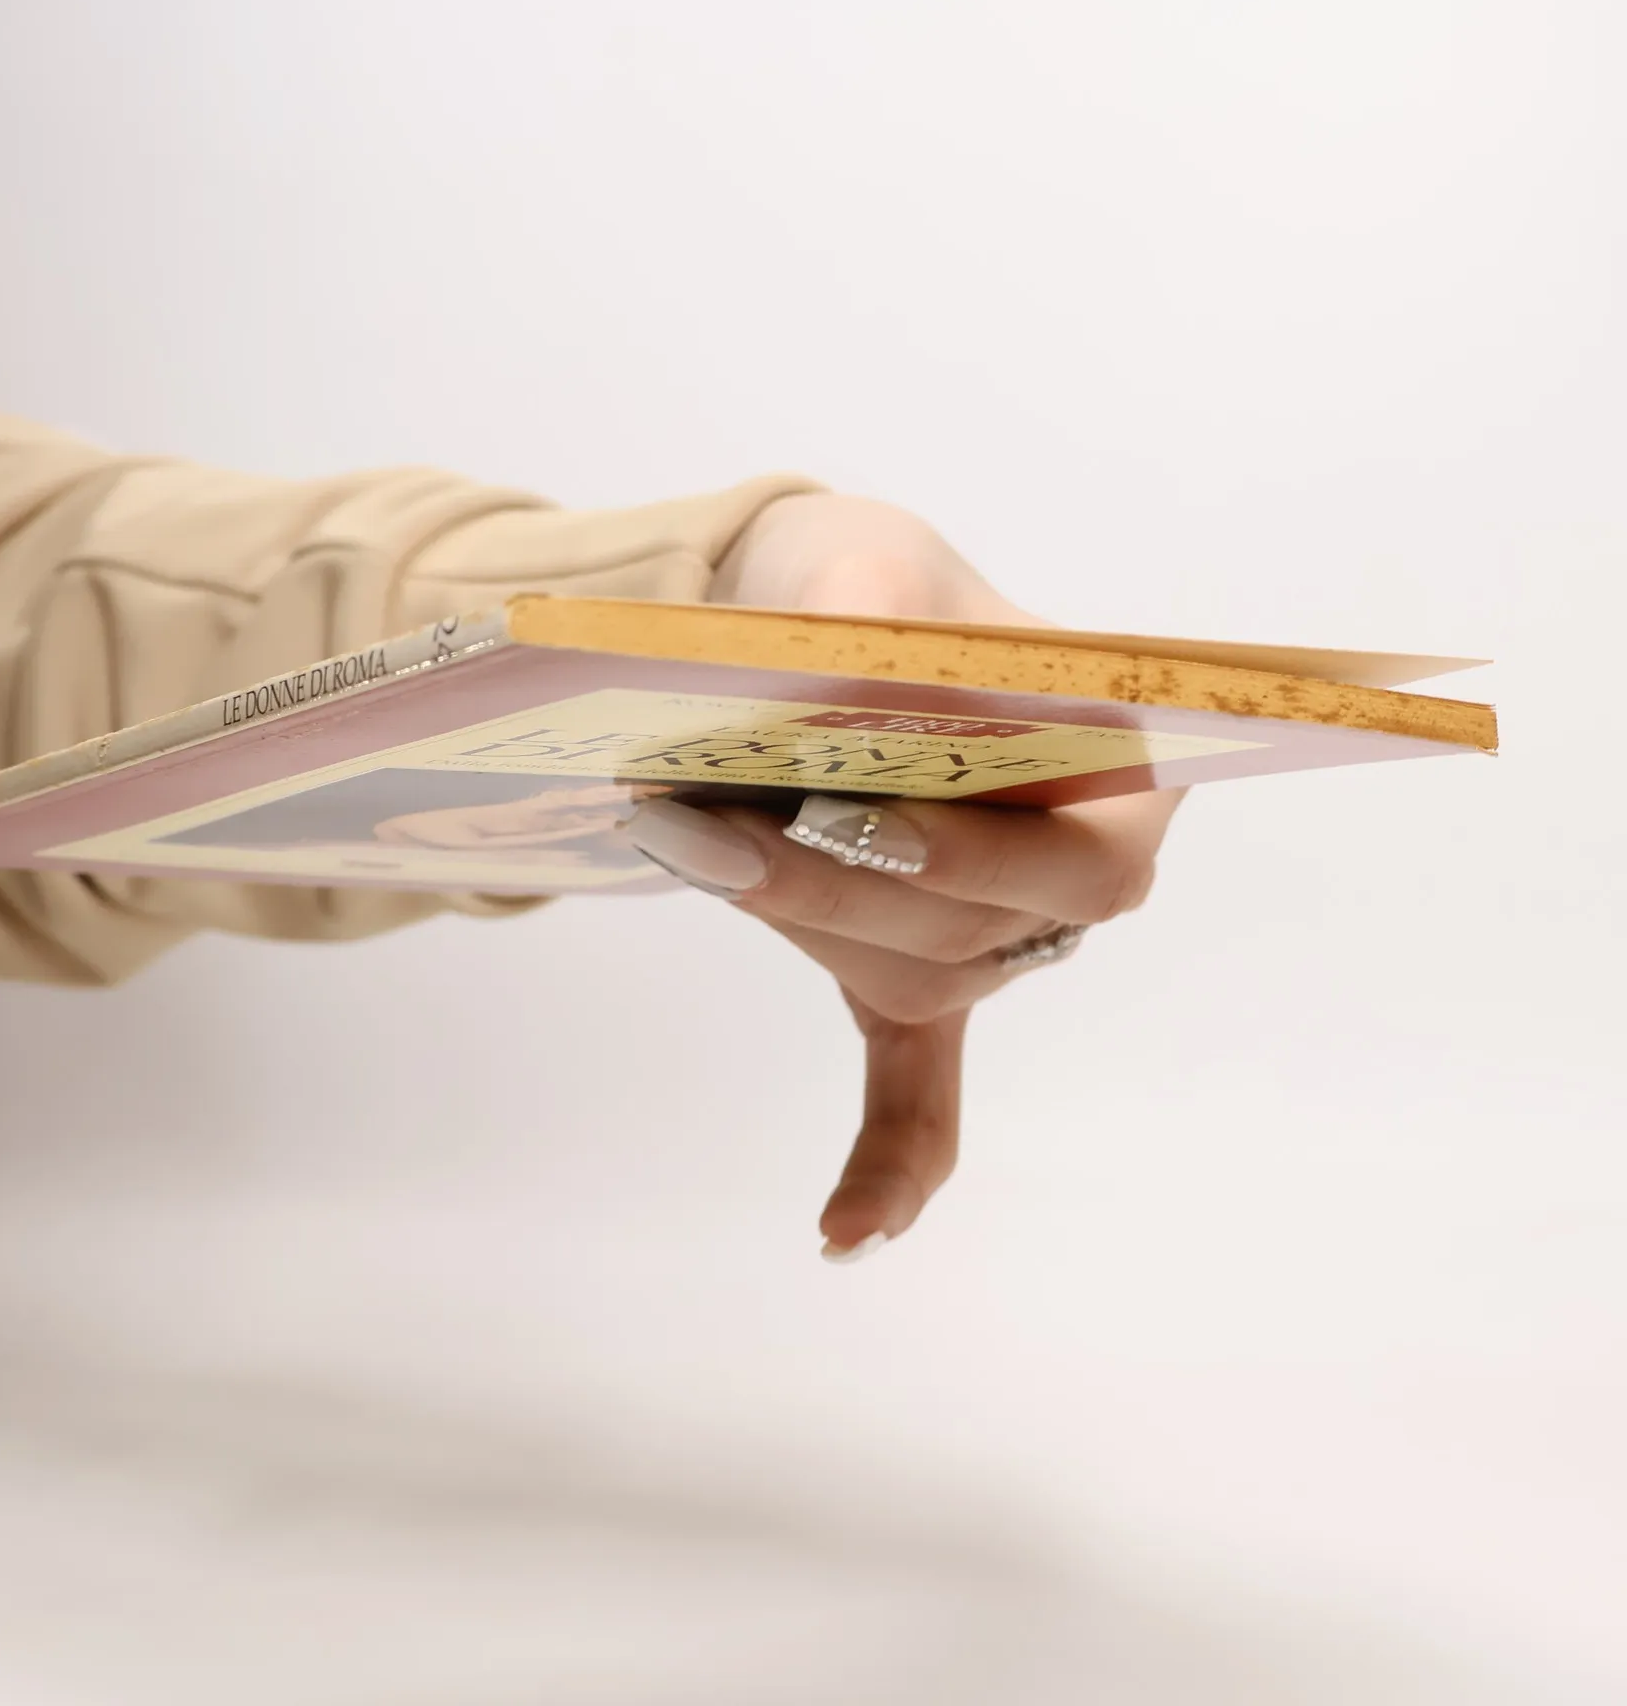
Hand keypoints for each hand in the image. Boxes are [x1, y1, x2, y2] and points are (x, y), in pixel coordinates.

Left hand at [625, 494, 1180, 1261]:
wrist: (825, 612)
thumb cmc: (874, 583)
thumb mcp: (870, 561)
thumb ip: (860, 617)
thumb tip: (814, 697)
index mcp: (1117, 768)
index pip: (1077, 841)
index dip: (970, 844)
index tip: (858, 814)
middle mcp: (1071, 870)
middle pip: (982, 924)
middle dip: (839, 884)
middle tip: (711, 829)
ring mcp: (995, 938)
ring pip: (913, 972)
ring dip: (800, 926)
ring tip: (677, 842)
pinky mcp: (911, 973)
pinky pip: (921, 1082)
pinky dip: (892, 1156)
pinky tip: (845, 1234)